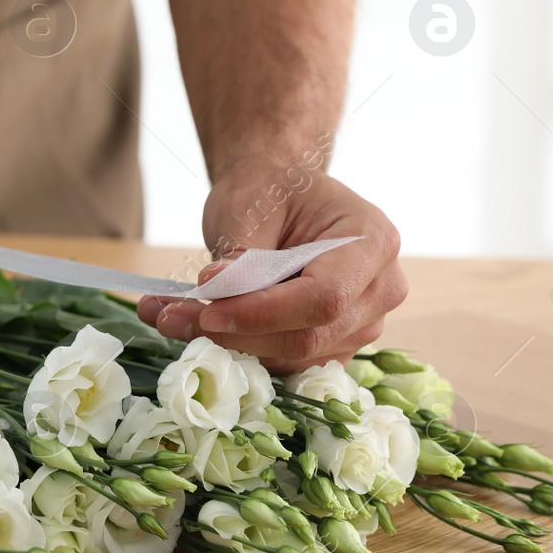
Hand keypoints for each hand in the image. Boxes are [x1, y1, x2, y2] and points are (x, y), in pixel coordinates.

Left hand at [137, 166, 406, 371]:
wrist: (280, 193)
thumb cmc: (270, 191)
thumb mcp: (248, 207)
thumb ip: (240, 256)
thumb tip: (215, 295)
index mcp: (372, 240)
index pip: (324, 296)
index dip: (264, 312)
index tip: (208, 311)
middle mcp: (381, 287)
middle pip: (310, 335)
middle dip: (237, 333)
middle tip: (173, 317)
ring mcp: (363, 321)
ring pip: (295, 356)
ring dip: (228, 345)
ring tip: (171, 316)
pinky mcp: (335, 344)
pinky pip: (288, 362)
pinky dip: (238, 350)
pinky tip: (193, 327)